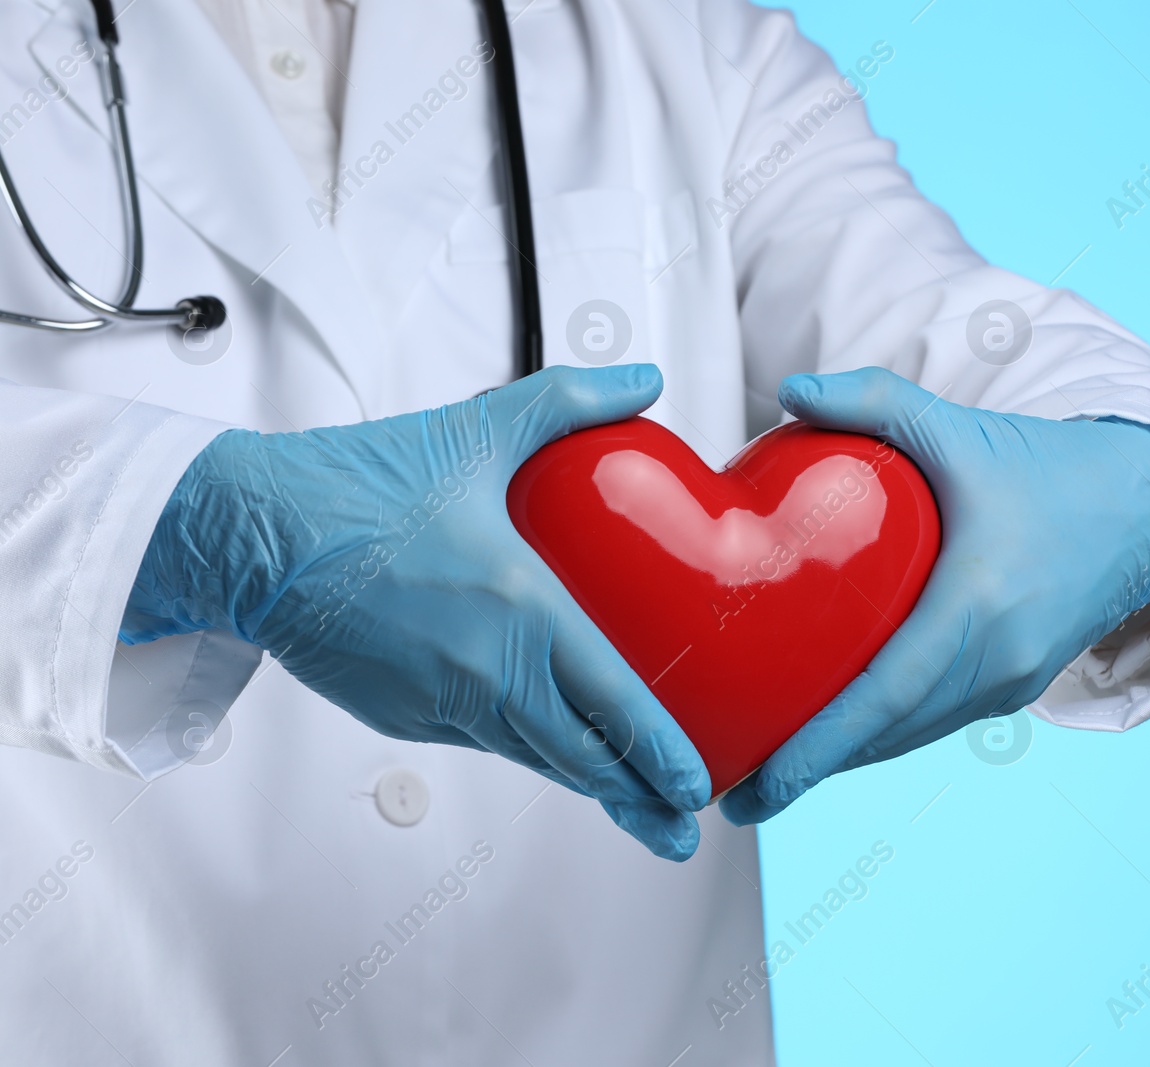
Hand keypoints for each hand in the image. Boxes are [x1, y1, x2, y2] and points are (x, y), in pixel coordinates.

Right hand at [122, 365, 711, 859]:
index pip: (610, 701)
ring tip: (631, 800)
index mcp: (518, 608)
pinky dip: (521, 744)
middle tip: (679, 826)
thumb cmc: (357, 485)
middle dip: (636, 798)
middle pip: (578, 757)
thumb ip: (569, 402)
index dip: (657, 752)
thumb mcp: (477, 430)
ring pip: (531, 755)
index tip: (693, 784)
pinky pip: (480, 739)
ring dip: (583, 779)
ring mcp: (440, 702)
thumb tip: (641, 380)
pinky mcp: (403, 714)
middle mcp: (485, 670)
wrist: (251, 533)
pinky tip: (548, 742)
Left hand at [719, 367, 1149, 823]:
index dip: (820, 747)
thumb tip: (791, 392)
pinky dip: (886, 734)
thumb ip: (873, 399)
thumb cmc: (1043, 466)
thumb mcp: (958, 426)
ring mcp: (1015, 681)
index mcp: (981, 603)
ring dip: (846, 760)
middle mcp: (1002, 658)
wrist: (1141, 506)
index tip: (761, 785)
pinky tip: (836, 737)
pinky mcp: (1019, 687)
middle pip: (890, 733)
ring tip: (769, 775)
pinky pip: (938, 721)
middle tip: (735, 792)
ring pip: (913, 735)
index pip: (888, 695)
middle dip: (812, 769)